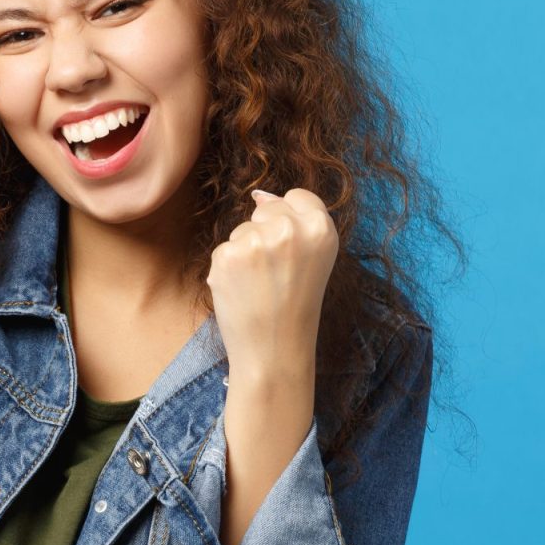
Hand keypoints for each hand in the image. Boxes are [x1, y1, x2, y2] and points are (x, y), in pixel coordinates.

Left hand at [206, 187, 338, 379]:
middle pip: (267, 209)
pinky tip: (242, 290)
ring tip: (259, 284)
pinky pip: (224, 248)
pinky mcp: (228, 255)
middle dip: (265, 233)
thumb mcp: (315, 259)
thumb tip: (259, 195)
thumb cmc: (296, 306)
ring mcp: (256, 241)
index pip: (298, 196)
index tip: (290, 247)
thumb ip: (297, 223)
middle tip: (275, 272)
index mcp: (321, 228)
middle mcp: (289, 229)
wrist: (274, 349)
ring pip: (242, 229)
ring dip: (245, 251)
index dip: (290, 219)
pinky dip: (228, 268)